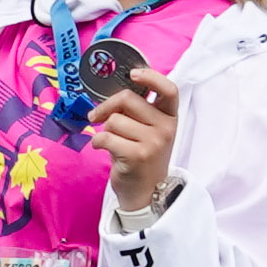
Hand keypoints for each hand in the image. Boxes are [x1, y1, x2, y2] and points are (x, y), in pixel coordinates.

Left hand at [88, 58, 178, 213]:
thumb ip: (139, 111)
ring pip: (114, 120)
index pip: (169, 89)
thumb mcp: (150, 131)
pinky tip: (102, 148)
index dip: (151, 76)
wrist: (146, 192)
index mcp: (170, 117)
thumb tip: (111, 95)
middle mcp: (165, 128)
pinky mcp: (137, 155)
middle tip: (96, 116)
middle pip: (128, 99)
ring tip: (112, 142)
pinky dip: (97, 142)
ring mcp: (154, 142)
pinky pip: (105, 137)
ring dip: (104, 130)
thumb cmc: (142, 156)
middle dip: (107, 107)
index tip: (132, 74)